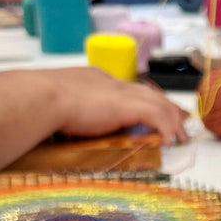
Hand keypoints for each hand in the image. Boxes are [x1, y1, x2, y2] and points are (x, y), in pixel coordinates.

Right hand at [49, 66, 189, 142]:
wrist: (40, 98)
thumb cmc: (39, 103)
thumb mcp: (58, 105)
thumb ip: (68, 112)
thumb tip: (61, 128)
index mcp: (96, 79)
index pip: (129, 88)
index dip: (144, 98)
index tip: (153, 109)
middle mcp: (112, 82)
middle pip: (149, 92)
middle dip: (167, 107)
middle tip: (181, 122)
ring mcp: (120, 92)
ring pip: (158, 102)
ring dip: (173, 121)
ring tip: (181, 138)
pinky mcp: (126, 106)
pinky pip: (157, 116)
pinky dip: (166, 127)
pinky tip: (170, 141)